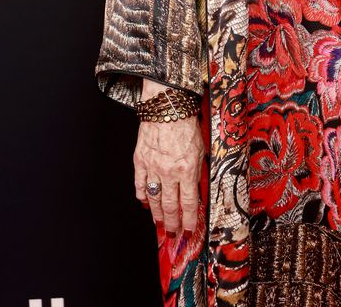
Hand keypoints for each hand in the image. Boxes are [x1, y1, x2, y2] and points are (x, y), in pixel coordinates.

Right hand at [133, 85, 204, 236]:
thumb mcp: (201, 147)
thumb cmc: (187, 123)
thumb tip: (196, 188)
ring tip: (161, 225)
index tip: (189, 231)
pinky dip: (142, 197)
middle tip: (174, 234)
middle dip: (173, 223)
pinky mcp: (140, 161)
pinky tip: (145, 204)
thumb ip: (197, 169)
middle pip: (170, 206)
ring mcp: (152, 167)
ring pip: (153, 199)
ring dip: (157, 215)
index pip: (188, 203)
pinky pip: (139, 185)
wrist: (167, 105)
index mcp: (187, 169)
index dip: (189, 220)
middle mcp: (169, 171)